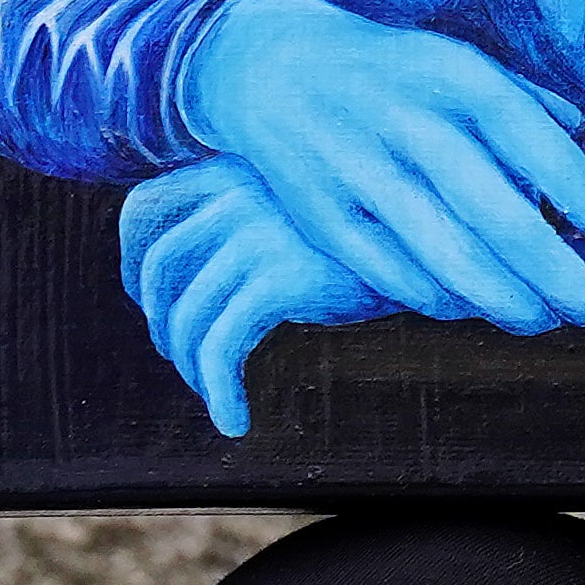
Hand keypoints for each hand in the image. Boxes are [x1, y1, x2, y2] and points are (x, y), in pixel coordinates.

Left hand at [118, 158, 389, 438]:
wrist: (450, 233)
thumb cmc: (386, 226)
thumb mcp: (310, 203)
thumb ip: (257, 212)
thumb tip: (205, 271)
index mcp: (238, 165)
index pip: (145, 208)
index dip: (134, 261)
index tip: (150, 299)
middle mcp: (239, 192)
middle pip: (159, 267)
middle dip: (161, 321)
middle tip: (184, 354)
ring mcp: (257, 234)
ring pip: (188, 316)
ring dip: (190, 364)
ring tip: (216, 392)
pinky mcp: (281, 279)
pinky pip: (221, 348)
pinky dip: (217, 390)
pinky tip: (235, 419)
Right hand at [180, 0, 584, 337]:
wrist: (273, 65)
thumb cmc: (395, 71)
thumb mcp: (461, 61)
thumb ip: (528, 100)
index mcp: (453, 73)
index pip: (532, 137)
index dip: (582, 190)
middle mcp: (406, 119)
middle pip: (492, 210)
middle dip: (552, 268)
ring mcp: (357, 167)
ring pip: (442, 252)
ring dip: (502, 298)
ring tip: (544, 319)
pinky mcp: (319, 212)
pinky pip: (389, 271)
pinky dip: (437, 298)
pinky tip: (472, 308)